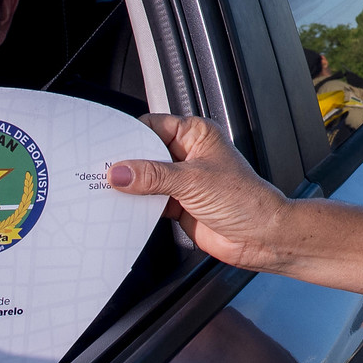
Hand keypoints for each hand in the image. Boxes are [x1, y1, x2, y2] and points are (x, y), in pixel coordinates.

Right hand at [108, 115, 291, 271]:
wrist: (262, 237)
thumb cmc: (245, 200)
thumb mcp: (193, 181)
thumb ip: (153, 176)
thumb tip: (119, 172)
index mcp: (195, 135)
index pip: (152, 126)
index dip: (129, 135)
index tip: (105, 146)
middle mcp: (187, 155)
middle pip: (144, 153)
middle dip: (125, 164)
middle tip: (100, 170)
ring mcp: (182, 181)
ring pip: (145, 179)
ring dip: (130, 187)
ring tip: (105, 190)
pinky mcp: (178, 205)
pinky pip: (149, 202)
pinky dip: (136, 206)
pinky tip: (122, 208)